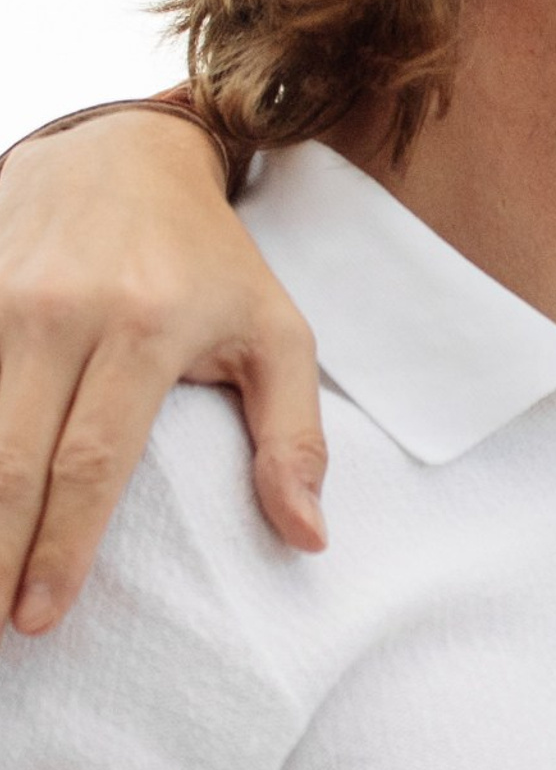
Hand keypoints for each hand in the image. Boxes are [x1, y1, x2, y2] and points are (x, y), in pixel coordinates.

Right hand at [0, 106, 325, 633]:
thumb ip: (296, 439)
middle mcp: (63, 311)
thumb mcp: (280, 337)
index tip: (44, 616)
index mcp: (148, 328)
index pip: (94, 460)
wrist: (124, 153)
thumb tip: (310, 540)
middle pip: (11, 455)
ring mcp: (0, 294)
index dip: (63, 546)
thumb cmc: (213, 262)